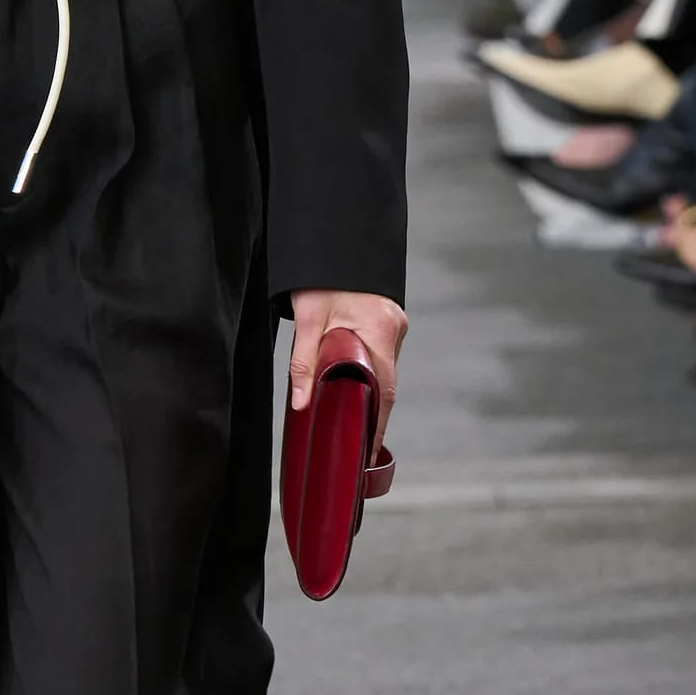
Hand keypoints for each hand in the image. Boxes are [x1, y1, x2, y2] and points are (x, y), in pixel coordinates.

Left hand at [288, 290, 407, 452]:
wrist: (332, 243)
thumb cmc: (320, 278)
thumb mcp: (306, 320)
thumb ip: (303, 362)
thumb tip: (301, 404)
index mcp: (379, 331)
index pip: (385, 391)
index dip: (378, 424)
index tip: (369, 451)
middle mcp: (394, 328)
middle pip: (386, 382)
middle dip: (372, 414)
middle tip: (356, 444)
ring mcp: (394, 323)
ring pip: (384, 367)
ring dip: (369, 390)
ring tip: (352, 420)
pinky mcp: (388, 319)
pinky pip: (382, 353)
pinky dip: (369, 371)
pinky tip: (355, 384)